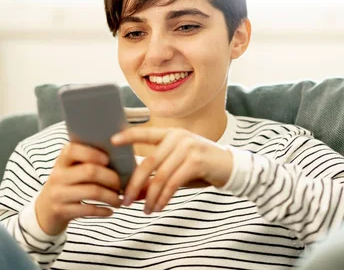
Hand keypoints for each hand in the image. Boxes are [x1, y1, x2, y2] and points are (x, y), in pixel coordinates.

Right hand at [35, 143, 122, 235]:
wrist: (45, 211)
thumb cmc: (67, 185)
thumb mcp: (71, 170)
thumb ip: (88, 160)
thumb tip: (119, 155)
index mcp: (62, 160)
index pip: (74, 150)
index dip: (93, 153)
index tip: (108, 160)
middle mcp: (58, 175)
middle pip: (90, 171)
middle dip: (112, 178)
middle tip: (121, 185)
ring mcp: (58, 194)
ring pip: (93, 191)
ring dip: (112, 197)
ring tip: (119, 200)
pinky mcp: (61, 211)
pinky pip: (88, 209)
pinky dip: (103, 211)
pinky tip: (110, 211)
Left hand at [111, 127, 232, 213]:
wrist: (231, 167)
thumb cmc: (202, 168)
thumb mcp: (179, 167)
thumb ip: (158, 174)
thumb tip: (135, 191)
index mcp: (172, 134)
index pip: (145, 132)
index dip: (128, 136)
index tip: (111, 141)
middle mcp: (178, 137)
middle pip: (148, 162)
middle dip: (134, 184)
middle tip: (126, 201)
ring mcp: (188, 147)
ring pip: (160, 176)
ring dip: (150, 196)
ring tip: (146, 210)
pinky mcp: (196, 161)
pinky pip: (173, 183)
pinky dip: (164, 197)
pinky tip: (160, 206)